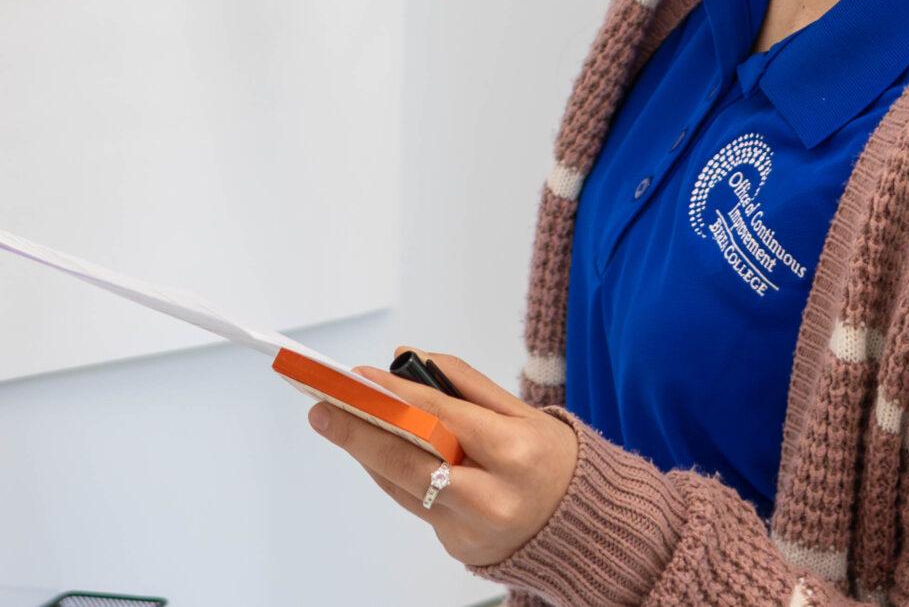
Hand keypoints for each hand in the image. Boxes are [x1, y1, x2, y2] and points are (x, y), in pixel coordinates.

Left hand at [307, 354, 578, 567]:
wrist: (586, 527)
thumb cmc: (554, 460)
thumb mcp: (525, 411)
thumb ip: (465, 383)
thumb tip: (409, 359)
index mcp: (515, 452)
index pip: (442, 418)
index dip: (397, 397)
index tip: (360, 378)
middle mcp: (493, 497)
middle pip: (411, 462)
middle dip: (360, 434)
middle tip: (322, 409)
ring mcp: (474, 528)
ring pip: (405, 486)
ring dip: (367, 453)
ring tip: (336, 422)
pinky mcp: (460, 547)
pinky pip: (416, 505)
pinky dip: (395, 476)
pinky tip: (375, 451)